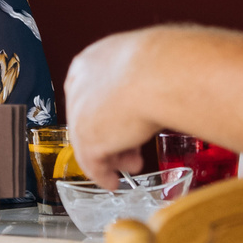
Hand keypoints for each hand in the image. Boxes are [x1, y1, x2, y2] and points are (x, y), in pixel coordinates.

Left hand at [65, 29, 165, 186]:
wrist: (160, 73)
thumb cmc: (164, 63)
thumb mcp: (147, 63)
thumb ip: (140, 79)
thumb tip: (157, 87)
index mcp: (90, 61)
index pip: (93, 92)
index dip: (110, 110)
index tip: (123, 120)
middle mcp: (79, 85)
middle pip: (91, 117)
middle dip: (112, 134)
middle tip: (130, 147)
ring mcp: (80, 113)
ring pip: (91, 140)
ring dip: (112, 154)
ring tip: (132, 164)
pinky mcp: (87, 139)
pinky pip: (92, 163)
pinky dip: (103, 174)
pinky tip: (113, 181)